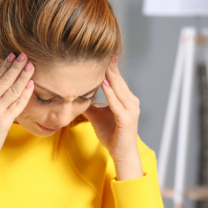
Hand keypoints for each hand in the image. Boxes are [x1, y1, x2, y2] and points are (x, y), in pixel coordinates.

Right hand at [0, 52, 34, 176]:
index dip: (5, 65)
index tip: (14, 55)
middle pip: (4, 80)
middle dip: (16, 66)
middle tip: (26, 56)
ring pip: (12, 89)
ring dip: (23, 76)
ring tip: (31, 66)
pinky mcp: (3, 121)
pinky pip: (17, 104)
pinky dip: (25, 93)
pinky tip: (31, 85)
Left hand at [82, 56, 143, 180]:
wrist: (122, 154)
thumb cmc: (111, 135)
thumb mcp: (97, 117)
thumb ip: (89, 106)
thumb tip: (76, 97)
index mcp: (126, 100)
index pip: (117, 81)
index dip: (111, 68)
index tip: (104, 55)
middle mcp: (131, 103)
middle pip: (119, 82)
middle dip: (112, 68)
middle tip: (106, 53)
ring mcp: (131, 111)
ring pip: (119, 90)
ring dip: (111, 77)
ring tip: (104, 64)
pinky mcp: (127, 120)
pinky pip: (117, 104)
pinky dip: (111, 94)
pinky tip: (104, 84)